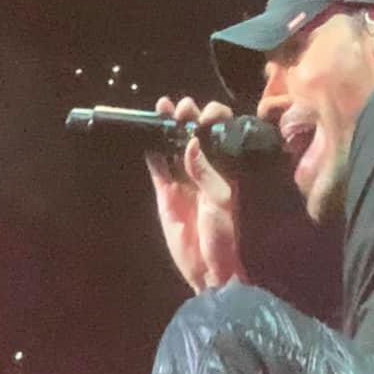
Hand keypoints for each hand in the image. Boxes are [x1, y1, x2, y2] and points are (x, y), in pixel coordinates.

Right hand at [145, 96, 248, 292]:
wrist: (208, 265)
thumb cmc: (223, 233)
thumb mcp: (219, 199)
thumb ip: (204, 171)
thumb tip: (191, 142)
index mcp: (225, 168)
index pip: (221, 135)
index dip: (215, 120)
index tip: (205, 116)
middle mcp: (204, 169)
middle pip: (195, 135)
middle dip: (190, 116)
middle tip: (182, 108)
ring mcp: (183, 179)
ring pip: (173, 145)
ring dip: (168, 126)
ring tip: (162, 108)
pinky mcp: (166, 191)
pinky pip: (157, 167)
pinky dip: (152, 151)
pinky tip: (147, 135)